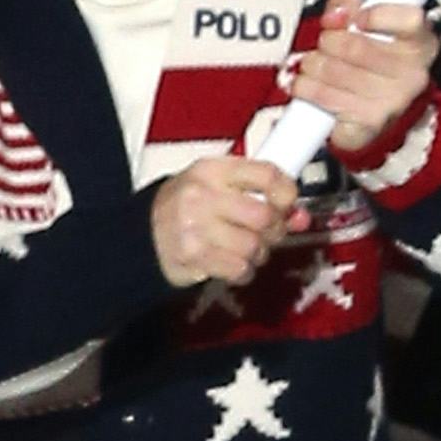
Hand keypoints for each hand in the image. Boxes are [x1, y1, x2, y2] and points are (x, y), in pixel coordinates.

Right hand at [152, 152, 293, 289]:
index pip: (266, 173)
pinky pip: (239, 268)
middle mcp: (203, 194)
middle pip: (264, 215)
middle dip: (274, 228)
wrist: (141, 236)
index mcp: (212, 170)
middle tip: (267, 232)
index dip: (286, 191)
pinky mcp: (194, 256)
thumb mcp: (217, 187)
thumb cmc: (185, 208)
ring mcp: (196, 226)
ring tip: (244, 248)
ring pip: (254, 245)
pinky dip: (242, 270)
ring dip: (257, 253)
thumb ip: (259, 195)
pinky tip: (232, 263)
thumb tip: (299, 215)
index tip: (288, 202)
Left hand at [288, 0, 440, 152]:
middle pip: (355, 47)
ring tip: (313, 63)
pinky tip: (309, 87)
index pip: (409, 21)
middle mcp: (412, 76)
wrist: (385, 104)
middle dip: (328, 41)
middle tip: (325, 42)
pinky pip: (323, 101)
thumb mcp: (369, 21)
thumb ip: (349, 7)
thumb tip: (333, 16)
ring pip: (331, 74)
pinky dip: (306, 92)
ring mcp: (390, 104)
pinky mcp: (366, 127)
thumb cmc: (377, 55)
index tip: (357, 18)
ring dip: (311, 65)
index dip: (377, 16)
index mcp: (420, 43)